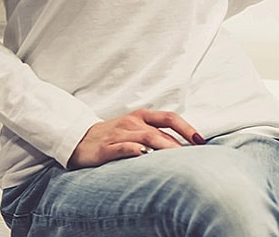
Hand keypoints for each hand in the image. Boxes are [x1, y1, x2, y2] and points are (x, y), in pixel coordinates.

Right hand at [67, 109, 205, 168]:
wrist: (78, 140)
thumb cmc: (113, 137)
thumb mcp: (135, 130)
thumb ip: (156, 135)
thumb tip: (184, 147)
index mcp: (142, 116)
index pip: (170, 118)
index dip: (187, 128)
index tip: (201, 141)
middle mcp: (132, 122)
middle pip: (161, 133)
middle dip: (178, 147)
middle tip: (193, 159)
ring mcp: (119, 134)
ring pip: (147, 139)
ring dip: (164, 149)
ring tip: (178, 161)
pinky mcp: (106, 147)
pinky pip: (124, 148)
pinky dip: (137, 151)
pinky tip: (147, 157)